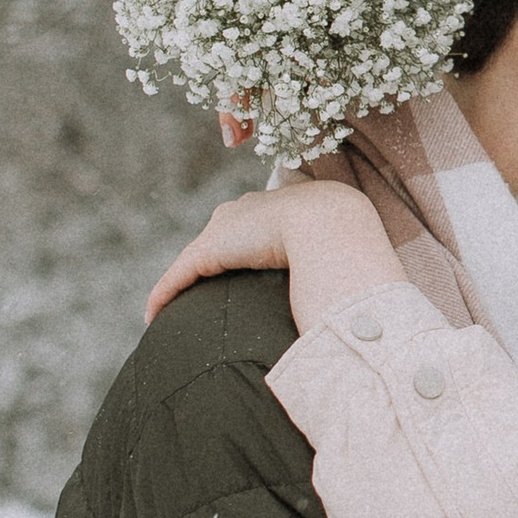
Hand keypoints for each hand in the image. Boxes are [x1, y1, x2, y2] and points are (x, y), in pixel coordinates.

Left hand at [145, 179, 400, 329]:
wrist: (334, 229)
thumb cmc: (354, 245)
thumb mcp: (347, 248)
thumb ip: (343, 263)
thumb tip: (365, 299)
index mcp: (287, 203)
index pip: (258, 223)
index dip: (249, 246)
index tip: (246, 269)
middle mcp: (252, 207)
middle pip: (222, 237)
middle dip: (211, 260)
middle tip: (207, 291)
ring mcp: (229, 227)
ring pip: (198, 258)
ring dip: (183, 283)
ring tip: (173, 307)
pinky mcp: (210, 250)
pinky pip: (180, 275)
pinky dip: (165, 293)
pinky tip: (152, 314)